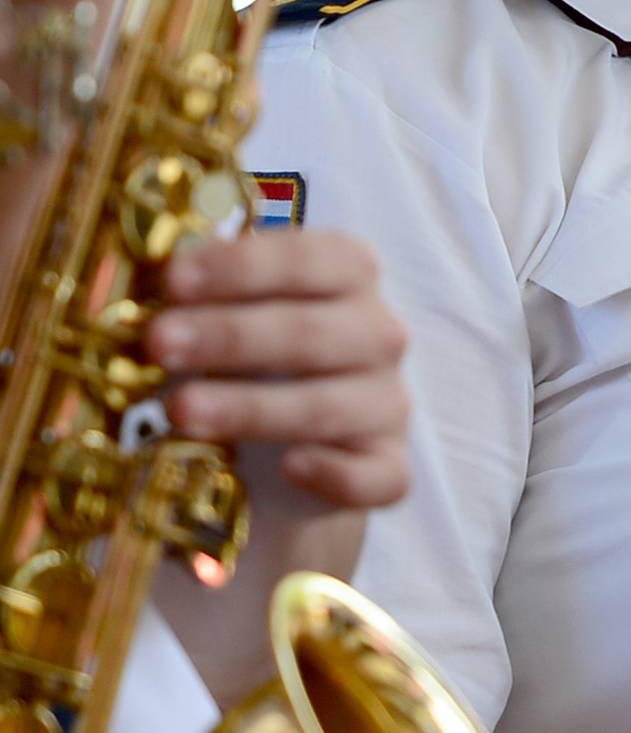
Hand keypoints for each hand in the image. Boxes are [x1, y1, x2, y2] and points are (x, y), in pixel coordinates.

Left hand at [145, 226, 409, 511]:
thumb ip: (195, 300)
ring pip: (331, 405)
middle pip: (312, 332)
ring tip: (181, 411)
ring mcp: (387, 402)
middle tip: (159, 344)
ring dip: (253, 407)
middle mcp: (378, 333)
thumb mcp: (223, 316)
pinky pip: (375, 474)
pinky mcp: (389, 466)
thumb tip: (138, 290)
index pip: (309, 258)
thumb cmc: (247, 362)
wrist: (280, 448)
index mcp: (347, 275)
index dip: (241, 267)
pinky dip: (336, 471)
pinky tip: (291, 467)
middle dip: (230, 337)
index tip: (172, 280)